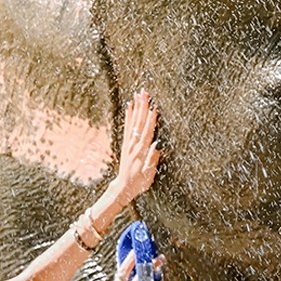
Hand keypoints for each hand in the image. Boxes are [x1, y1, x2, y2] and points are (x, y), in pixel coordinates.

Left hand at [104, 91, 159, 207]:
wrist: (123, 187)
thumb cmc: (139, 182)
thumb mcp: (149, 175)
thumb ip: (152, 160)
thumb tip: (157, 145)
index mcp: (141, 152)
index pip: (147, 132)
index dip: (151, 120)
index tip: (154, 107)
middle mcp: (134, 145)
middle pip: (139, 123)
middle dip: (143, 107)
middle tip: (145, 93)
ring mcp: (129, 143)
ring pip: (133, 122)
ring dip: (136, 107)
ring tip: (138, 94)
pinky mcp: (125, 144)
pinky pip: (127, 127)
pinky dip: (128, 116)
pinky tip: (129, 106)